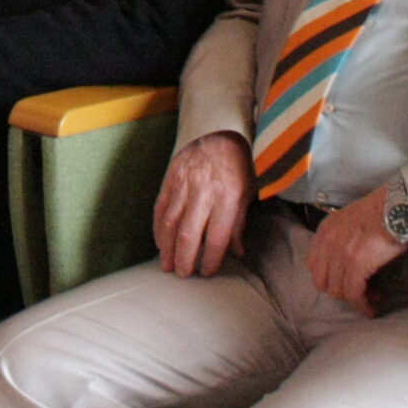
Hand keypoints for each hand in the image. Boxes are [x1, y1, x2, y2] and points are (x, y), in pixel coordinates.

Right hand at [153, 131, 253, 277]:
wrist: (219, 133)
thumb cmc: (239, 166)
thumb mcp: (249, 193)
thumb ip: (240, 222)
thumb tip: (237, 252)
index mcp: (228, 196)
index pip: (217, 236)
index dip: (211, 258)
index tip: (207, 271)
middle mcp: (204, 191)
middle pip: (189, 233)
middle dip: (185, 258)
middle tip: (183, 274)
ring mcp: (184, 184)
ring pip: (170, 222)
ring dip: (167, 247)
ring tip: (167, 264)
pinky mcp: (170, 178)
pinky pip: (161, 207)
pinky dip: (158, 227)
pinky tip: (160, 242)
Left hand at [305, 183, 407, 315]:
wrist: (399, 206)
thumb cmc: (382, 212)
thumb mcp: (350, 222)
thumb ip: (341, 240)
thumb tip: (346, 265)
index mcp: (325, 231)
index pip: (313, 265)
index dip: (329, 277)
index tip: (346, 281)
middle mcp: (327, 242)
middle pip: (322, 282)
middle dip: (340, 290)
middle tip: (359, 291)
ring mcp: (340, 253)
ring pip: (337, 291)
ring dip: (354, 299)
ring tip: (372, 297)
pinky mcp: (356, 264)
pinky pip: (354, 294)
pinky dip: (363, 305)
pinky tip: (373, 308)